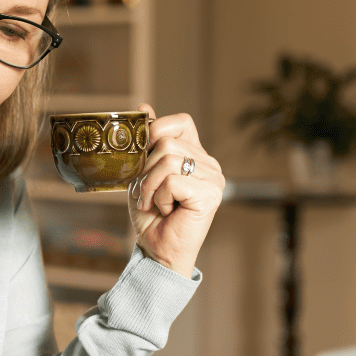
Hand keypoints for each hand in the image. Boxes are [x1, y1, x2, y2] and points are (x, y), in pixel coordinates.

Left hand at [128, 104, 224, 276]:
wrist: (157, 250)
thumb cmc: (151, 215)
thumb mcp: (142, 173)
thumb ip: (147, 143)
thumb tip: (143, 106)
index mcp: (196, 155)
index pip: (181, 122)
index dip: (157, 131)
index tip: (143, 154)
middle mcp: (209, 164)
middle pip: (168, 143)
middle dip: (145, 169)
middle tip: (146, 192)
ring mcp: (214, 178)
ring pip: (168, 160)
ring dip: (150, 185)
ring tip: (154, 202)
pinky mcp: (210, 194)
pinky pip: (172, 180)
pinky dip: (159, 196)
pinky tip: (166, 209)